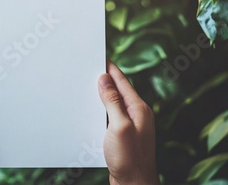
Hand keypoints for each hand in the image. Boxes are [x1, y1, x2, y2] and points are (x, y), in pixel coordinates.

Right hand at [97, 61, 159, 184]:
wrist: (134, 184)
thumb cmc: (129, 159)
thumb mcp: (119, 126)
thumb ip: (112, 102)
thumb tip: (105, 79)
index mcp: (139, 108)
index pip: (122, 81)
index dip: (110, 68)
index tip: (100, 55)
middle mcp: (137, 114)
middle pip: (118, 90)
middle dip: (104, 79)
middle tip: (89, 68)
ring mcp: (131, 125)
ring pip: (114, 103)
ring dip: (101, 95)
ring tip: (88, 86)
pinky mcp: (124, 134)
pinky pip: (111, 115)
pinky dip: (101, 109)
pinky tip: (92, 110)